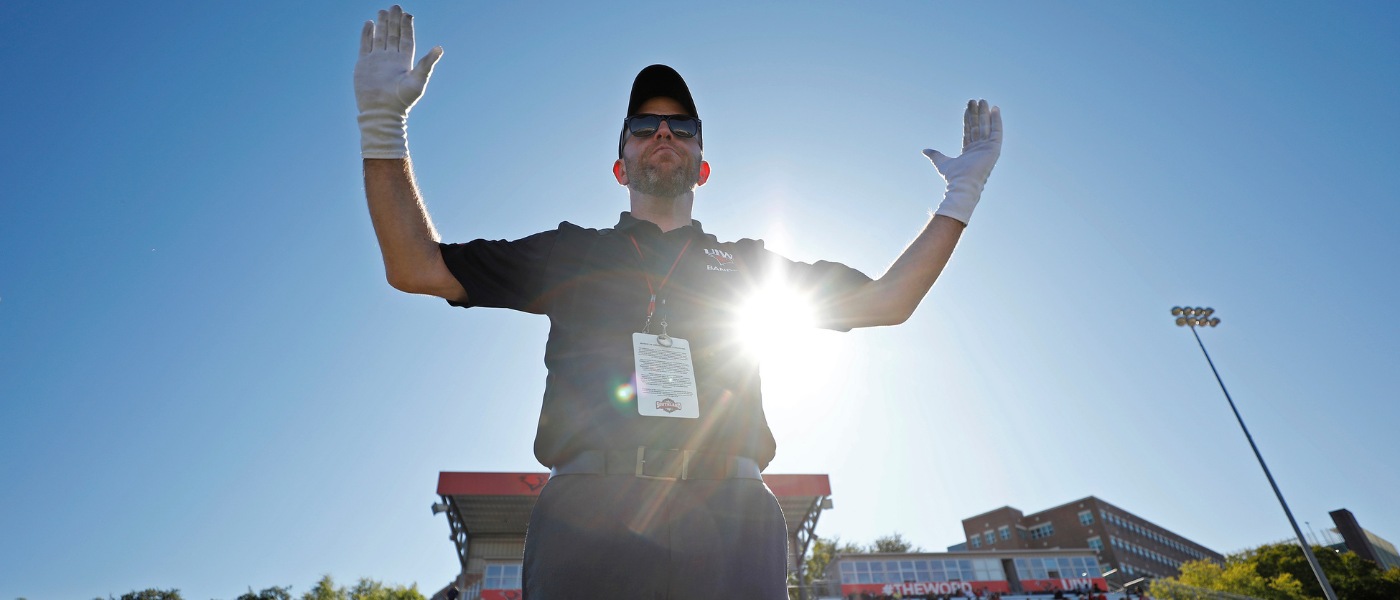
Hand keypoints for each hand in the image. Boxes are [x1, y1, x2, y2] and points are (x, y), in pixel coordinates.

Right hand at [354, 5, 442, 157]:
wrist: (381, 113)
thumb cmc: (402, 101)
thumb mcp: (418, 81)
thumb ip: (427, 63)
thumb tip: (440, 47)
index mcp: (404, 61)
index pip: (406, 39)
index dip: (407, 26)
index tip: (407, 14)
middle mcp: (391, 59)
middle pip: (393, 35)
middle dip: (394, 21)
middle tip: (395, 6)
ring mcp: (377, 60)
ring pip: (380, 37)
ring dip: (382, 24)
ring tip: (382, 11)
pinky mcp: (363, 64)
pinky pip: (365, 45)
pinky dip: (367, 34)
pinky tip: (369, 23)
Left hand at [923, 99, 1001, 223]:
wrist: (962, 183)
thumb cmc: (953, 177)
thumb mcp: (941, 163)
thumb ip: (935, 155)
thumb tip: (924, 150)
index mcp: (970, 151)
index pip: (969, 131)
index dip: (968, 119)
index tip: (967, 107)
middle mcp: (980, 148)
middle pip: (978, 126)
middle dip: (976, 113)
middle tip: (975, 100)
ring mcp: (988, 148)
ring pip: (986, 126)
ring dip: (985, 113)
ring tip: (983, 100)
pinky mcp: (995, 148)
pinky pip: (997, 131)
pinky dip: (997, 120)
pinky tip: (995, 109)